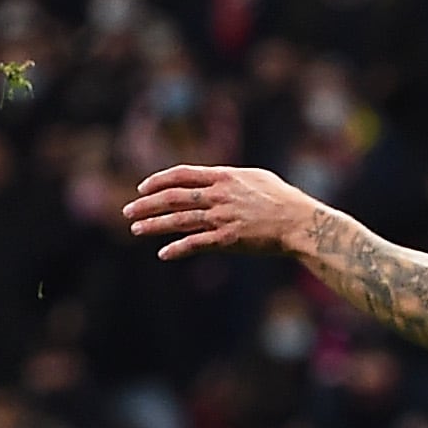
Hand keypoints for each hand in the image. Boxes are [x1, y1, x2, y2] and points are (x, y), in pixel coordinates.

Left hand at [125, 163, 322, 261]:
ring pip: (178, 221)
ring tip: (136, 230)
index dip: (158, 180)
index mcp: (224, 177)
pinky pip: (195, 244)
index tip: (142, 188)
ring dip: (153, 225)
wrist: (299, 222)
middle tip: (128, 211)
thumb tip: (213, 179)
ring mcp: (221, 218)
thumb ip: (230, 178)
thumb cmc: (283, 199)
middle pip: (172, 197)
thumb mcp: (255, 178)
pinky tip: (163, 254)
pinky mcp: (227, 239)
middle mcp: (218, 195)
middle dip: (146, 204)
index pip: (181, 174)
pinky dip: (177, 249)